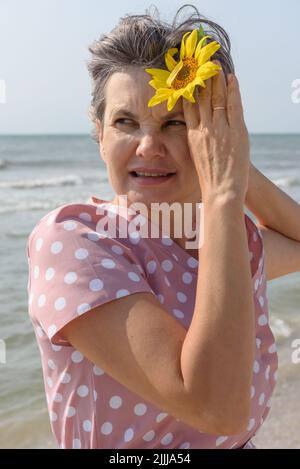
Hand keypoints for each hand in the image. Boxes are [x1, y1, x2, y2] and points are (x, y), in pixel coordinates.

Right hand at [182, 61, 249, 203]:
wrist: (221, 190)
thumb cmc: (209, 178)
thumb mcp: (196, 155)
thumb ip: (196, 138)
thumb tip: (197, 127)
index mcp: (192, 135)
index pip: (188, 105)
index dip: (188, 88)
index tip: (187, 75)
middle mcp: (204, 129)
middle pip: (201, 97)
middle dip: (201, 78)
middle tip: (201, 62)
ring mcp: (220, 129)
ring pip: (216, 98)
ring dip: (216, 79)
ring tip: (215, 65)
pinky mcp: (236, 131)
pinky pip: (233, 105)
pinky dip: (232, 90)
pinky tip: (232, 78)